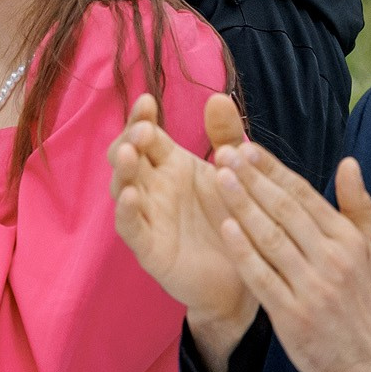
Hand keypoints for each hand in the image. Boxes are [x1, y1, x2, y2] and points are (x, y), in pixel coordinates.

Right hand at [110, 93, 256, 361]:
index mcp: (170, 165)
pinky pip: (132, 228)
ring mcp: (148, 217)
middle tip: (142, 129)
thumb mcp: (236, 172)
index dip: (140, 117)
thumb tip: (219, 97)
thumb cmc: (234, 219)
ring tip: (130, 154)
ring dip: (123, 171)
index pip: (145, 134)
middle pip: (126, 157)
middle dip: (128, 139)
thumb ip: (228, 136)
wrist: (247, 274)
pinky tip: (132, 196)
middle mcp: (154, 188)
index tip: (147, 101)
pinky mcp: (150, 249)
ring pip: (123, 189)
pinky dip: (128, 212)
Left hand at [211, 146, 370, 371]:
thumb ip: (358, 206)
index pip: (304, 195)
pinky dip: (243, 251)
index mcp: (346, 240)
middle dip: (251, 178)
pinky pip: (262, 276)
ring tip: (218, 178)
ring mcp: (311, 287)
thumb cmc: (368, 304)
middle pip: (284, 210)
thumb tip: (348, 162)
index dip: (273, 170)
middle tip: (223, 152)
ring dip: (242, 205)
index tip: (247, 147)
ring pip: (270, 238)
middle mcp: (330, 258)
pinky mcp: (292, 314)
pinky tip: (225, 227)